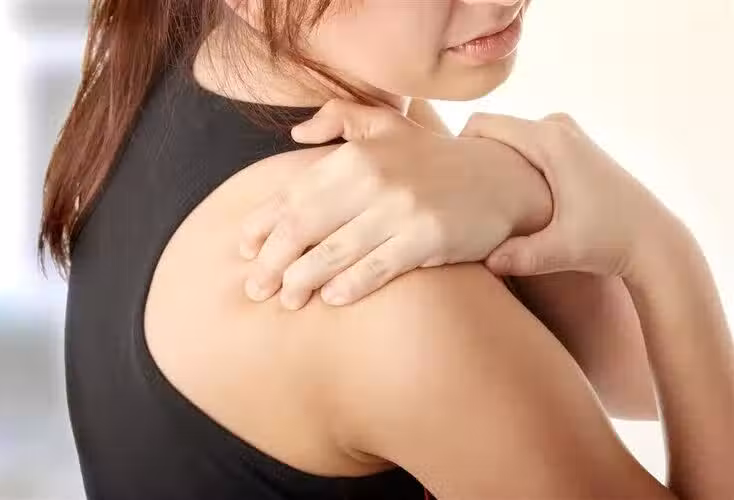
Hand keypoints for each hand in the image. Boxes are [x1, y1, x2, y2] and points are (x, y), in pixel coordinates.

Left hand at [237, 99, 551, 309]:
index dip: (262, 225)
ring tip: (286, 300)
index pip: (293, 193)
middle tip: (255, 289)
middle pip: (303, 227)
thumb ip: (340, 118)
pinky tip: (330, 298)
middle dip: (272, 261)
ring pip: (334, 252)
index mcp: (356, 153)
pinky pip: (377, 267)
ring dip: (301, 281)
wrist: (502, 177)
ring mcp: (401, 209)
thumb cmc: (434, 159)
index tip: (245, 250)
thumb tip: (297, 135)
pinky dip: (349, 285)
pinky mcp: (428, 238)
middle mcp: (374, 177)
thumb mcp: (389, 125)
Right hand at [462, 112, 677, 277]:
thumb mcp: (563, 251)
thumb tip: (487, 262)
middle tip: (459, 192)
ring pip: (512, 137)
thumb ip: (522, 255)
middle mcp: (559, 126)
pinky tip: (510, 197)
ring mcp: (569, 133)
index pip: (484, 124)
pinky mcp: (575, 146)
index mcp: (551, 140)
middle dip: (475, 155)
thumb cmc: (610, 241)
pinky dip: (514, 162)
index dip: (458, 146)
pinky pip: (528, 144)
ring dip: (495, 160)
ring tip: (482, 197)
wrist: (654, 240)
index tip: (447, 179)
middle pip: (495, 129)